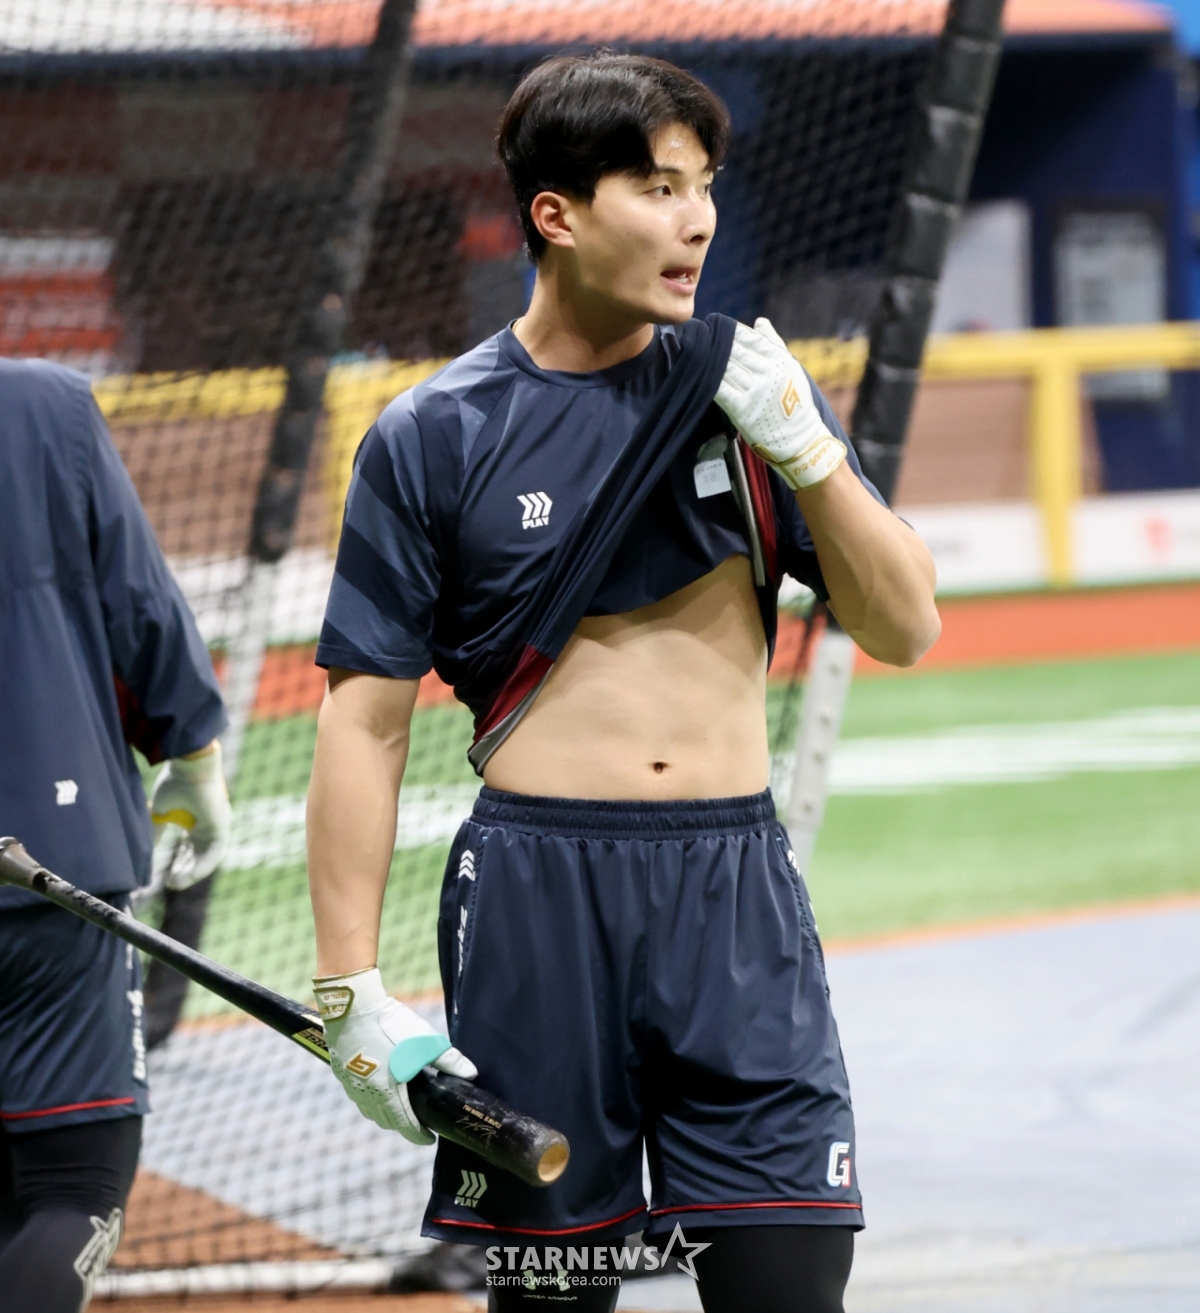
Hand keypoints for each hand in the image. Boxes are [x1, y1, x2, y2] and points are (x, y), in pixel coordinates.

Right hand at [149, 740, 231, 889]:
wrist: (189, 765)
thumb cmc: (175, 782)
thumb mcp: (162, 811)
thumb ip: (157, 830)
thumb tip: (148, 849)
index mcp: (196, 818)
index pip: (189, 847)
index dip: (178, 862)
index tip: (165, 876)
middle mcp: (209, 824)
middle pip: (198, 854)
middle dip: (183, 870)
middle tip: (169, 883)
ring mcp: (218, 825)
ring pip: (208, 857)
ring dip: (192, 872)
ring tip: (175, 884)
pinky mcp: (222, 826)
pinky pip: (215, 853)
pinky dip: (202, 866)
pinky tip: (188, 876)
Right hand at [313, 966, 476, 1143]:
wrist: (353, 1006)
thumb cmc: (392, 1026)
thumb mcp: (427, 1042)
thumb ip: (450, 1061)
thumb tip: (472, 1074)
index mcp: (387, 1094)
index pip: (405, 1126)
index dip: (419, 1136)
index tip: (430, 1139)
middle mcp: (366, 1095)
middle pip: (386, 1121)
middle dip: (403, 1125)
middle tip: (418, 1120)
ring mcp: (350, 1084)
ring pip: (369, 1109)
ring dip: (385, 1113)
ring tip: (399, 1105)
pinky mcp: (340, 1071)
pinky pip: (358, 1094)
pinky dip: (370, 1097)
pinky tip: (378, 1083)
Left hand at [714, 317, 846, 489]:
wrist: (800, 439)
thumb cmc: (795, 403)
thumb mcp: (791, 368)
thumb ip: (774, 344)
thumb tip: (759, 321)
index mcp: (779, 360)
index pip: (749, 339)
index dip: (731, 331)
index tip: (716, 325)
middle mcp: (768, 373)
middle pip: (734, 352)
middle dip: (716, 342)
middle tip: (698, 334)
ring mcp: (755, 392)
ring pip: (725, 368)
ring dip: (708, 358)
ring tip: (695, 349)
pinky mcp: (743, 410)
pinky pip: (721, 390)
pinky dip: (709, 379)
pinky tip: (698, 371)